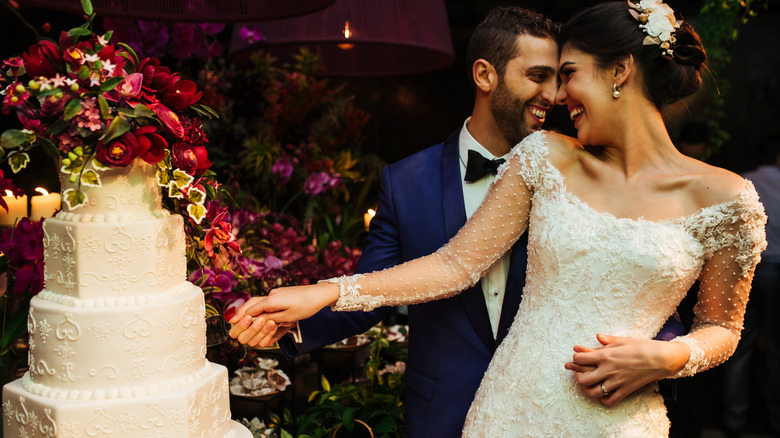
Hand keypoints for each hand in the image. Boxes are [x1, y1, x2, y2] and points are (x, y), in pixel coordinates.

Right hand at [228, 282, 339, 345]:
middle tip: (234, 320)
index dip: (241, 316)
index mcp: (272, 300)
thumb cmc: (307, 306)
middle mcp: (271, 294)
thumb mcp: (289, 316)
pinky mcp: (282, 293)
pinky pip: (266, 300)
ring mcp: (277, 293)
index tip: (232, 322)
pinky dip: (260, 307)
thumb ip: (271, 318)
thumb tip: (258, 321)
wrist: (320, 293)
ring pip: (259, 301)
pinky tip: (260, 313)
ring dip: (251, 309)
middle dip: (243, 311)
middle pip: (252, 302)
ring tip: (244, 317)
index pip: (252, 309)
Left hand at [564, 333, 688, 405]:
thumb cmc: (643, 346)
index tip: (579, 356)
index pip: (579, 359)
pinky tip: (603, 392)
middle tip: (581, 373)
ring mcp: (617, 382)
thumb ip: (608, 341)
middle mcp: (608, 370)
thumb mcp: (624, 340)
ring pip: (593, 392)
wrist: (661, 359)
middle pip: (583, 379)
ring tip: (590, 384)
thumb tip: (597, 336)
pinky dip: (603, 398)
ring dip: (588, 389)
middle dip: (578, 376)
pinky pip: (609, 400)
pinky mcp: (625, 390)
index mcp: (606, 356)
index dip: (576, 357)